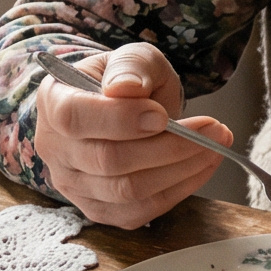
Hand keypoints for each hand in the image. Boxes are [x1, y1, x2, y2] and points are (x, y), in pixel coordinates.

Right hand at [31, 44, 232, 228]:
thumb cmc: (126, 79)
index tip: (163, 115)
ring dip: (181, 170)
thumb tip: (127, 89)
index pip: (75, 118)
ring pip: (126, 191)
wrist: (123, 108)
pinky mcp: (98, 209)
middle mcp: (55, 148)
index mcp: (55, 101)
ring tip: (216, 145)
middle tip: (214, 129)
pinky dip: (178, 191)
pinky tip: (202, 166)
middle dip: (170, 146)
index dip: (120, 120)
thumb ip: (132, 66)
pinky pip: (138, 212)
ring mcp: (73, 185)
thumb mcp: (133, 57)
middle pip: (108, 160)